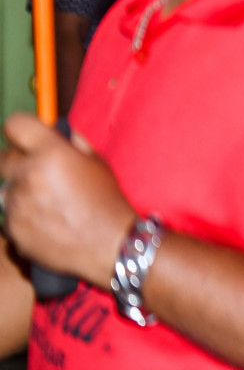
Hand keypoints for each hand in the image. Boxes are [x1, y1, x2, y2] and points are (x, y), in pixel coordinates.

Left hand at [0, 114, 134, 289]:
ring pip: (6, 189)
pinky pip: (8, 215)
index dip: (21, 129)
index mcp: (51, 153)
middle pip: (4, 158)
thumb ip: (71, 142)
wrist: (108, 244)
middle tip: (41, 174)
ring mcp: (16, 204)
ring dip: (20, 191)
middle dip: (20, 162)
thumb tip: (54, 130)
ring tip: (46, 203)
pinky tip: (45, 221)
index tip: (27, 137)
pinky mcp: (11, 228)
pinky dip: (22, 216)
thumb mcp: (97, 162)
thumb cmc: (106, 200)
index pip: (15, 125)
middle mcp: (29, 175)